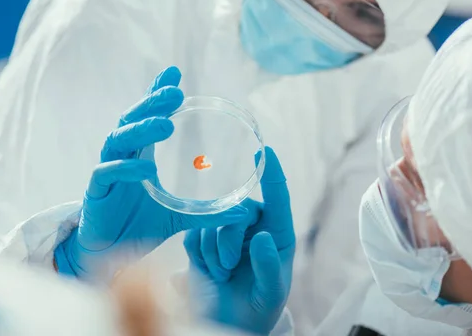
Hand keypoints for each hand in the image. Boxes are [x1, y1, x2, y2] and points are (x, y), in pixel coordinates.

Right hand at [54, 67, 260, 280]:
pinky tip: (145, 168)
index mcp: (140, 156)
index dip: (156, 94)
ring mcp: (108, 172)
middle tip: (174, 92)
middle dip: (151, 103)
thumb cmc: (139, 227)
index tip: (174, 73)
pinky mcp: (97, 192)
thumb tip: (246, 211)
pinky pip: (108, 173)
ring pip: (118, 140)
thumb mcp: (179, 217)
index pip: (147, 117)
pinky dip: (126, 168)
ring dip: (141, 130)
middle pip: (132, 120)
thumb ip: (208, 212)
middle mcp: (123, 157)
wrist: (108, 254)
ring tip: (165, 125)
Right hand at [184, 147, 295, 335]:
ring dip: (214, 252)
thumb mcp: (272, 290)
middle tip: (229, 266)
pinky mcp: (201, 242)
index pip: (277, 197)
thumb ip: (269, 264)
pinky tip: (209, 271)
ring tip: (223, 274)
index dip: (271, 173)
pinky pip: (193, 234)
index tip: (265, 152)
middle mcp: (252, 226)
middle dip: (229, 238)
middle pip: (236, 209)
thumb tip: (261, 235)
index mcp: (276, 232)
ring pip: (212, 222)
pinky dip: (199, 255)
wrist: (228, 324)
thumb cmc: (259, 306)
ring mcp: (225, 233)